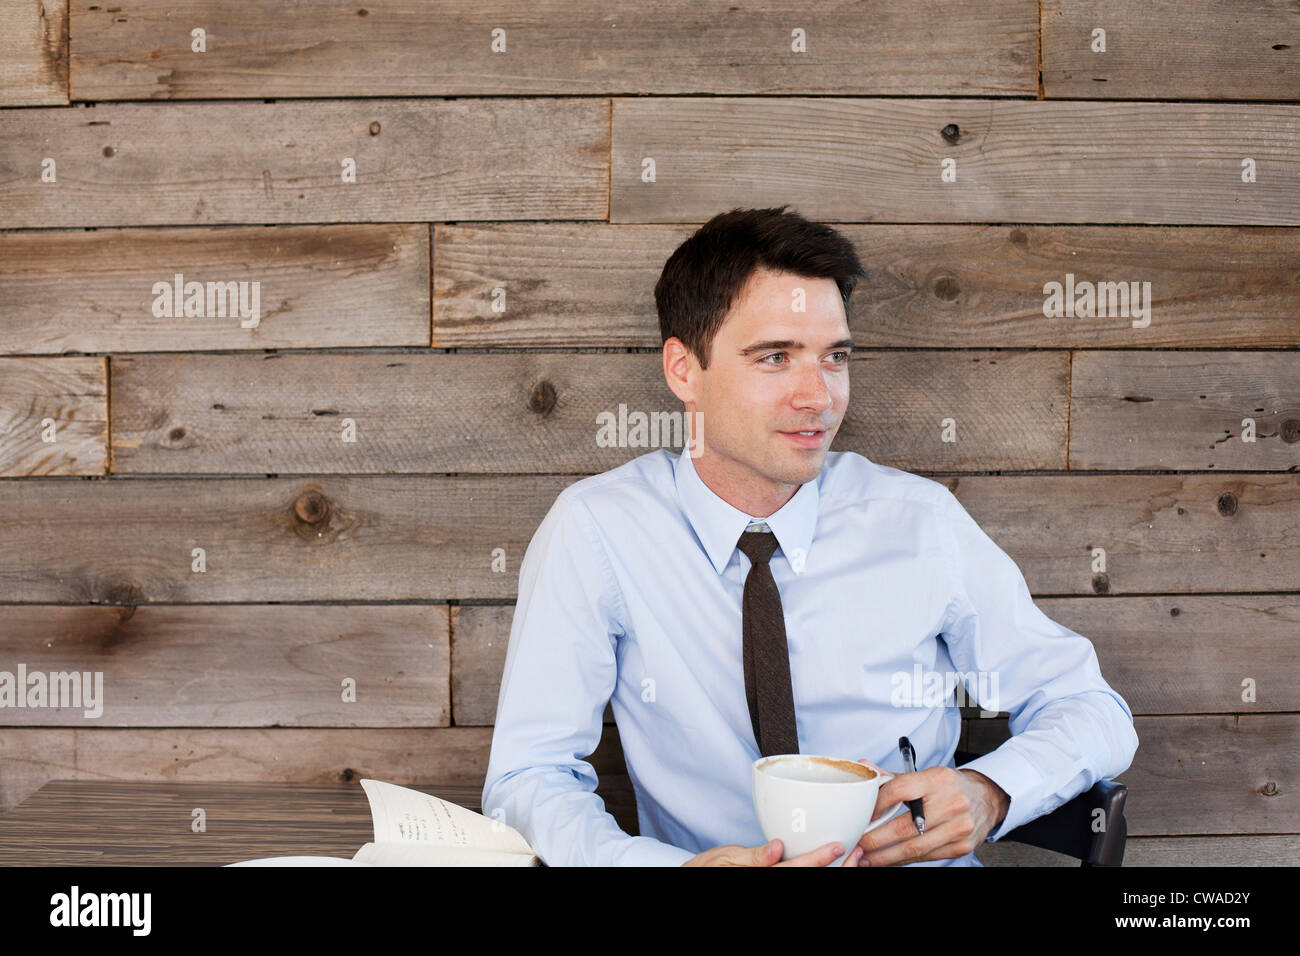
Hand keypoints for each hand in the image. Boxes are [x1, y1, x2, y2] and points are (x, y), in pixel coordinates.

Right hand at [683, 839, 865, 866]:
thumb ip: (751, 856)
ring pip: (815, 883)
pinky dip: (825, 874)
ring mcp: (777, 885)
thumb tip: (776, 848)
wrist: (697, 878)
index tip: (839, 845)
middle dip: (840, 869)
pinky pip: (806, 881)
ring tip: (856, 860)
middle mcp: (773, 884)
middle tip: (858, 853)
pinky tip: (839, 867)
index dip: (819, 859)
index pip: (797, 870)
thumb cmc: (707, 869)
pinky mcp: (778, 883)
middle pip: (814, 880)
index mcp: (763, 877)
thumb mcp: (724, 858)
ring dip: (838, 874)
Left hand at [852, 764, 1009, 865]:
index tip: (862, 816)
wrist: (986, 798)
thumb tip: (865, 770)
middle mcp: (951, 803)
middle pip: (904, 826)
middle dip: (876, 839)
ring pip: (914, 847)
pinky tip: (889, 860)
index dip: (877, 804)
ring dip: (886, 856)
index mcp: (937, 780)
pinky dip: (904, 860)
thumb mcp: (925, 774)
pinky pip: (926, 857)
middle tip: (857, 844)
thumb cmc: (949, 786)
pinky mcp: (961, 846)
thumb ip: (894, 777)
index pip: (900, 789)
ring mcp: (958, 828)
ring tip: (866, 858)